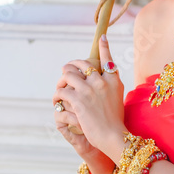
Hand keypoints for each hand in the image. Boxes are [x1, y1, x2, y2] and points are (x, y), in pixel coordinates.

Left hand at [53, 34, 127, 154]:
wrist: (114, 136)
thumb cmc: (114, 122)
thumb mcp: (117, 99)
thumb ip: (109, 86)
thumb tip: (100, 77)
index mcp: (114, 80)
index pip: (108, 59)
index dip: (104, 47)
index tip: (101, 37)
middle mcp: (102, 81)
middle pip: (81, 64)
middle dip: (71, 67)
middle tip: (66, 73)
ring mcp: (90, 89)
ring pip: (68, 75)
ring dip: (61, 82)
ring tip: (60, 89)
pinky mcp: (78, 99)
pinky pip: (61, 91)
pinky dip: (57, 95)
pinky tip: (57, 101)